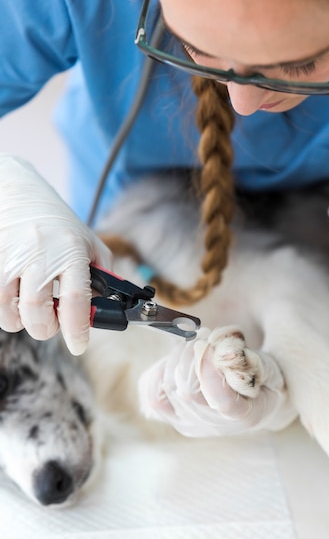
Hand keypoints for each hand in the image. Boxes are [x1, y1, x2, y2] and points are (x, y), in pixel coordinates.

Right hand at [0, 154, 111, 353]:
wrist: (18, 193)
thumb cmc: (58, 223)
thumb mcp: (89, 242)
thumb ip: (103, 273)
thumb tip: (108, 307)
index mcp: (70, 250)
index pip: (75, 298)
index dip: (77, 329)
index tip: (79, 344)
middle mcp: (40, 253)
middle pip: (38, 312)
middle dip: (47, 329)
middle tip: (53, 323)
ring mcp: (11, 258)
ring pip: (11, 313)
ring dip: (23, 322)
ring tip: (33, 309)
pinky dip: (6, 311)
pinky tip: (16, 298)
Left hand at [138, 327, 296, 436]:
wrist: (253, 401)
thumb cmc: (262, 380)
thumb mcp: (269, 368)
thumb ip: (251, 361)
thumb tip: (223, 354)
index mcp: (246, 414)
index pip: (223, 402)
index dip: (210, 372)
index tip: (209, 345)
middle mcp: (214, 425)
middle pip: (187, 389)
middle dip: (191, 352)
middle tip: (205, 333)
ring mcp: (190, 424)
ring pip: (167, 386)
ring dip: (176, 356)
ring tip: (193, 343)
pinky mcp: (172, 416)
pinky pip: (151, 395)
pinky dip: (157, 371)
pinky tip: (174, 359)